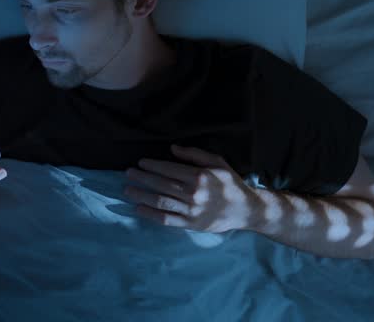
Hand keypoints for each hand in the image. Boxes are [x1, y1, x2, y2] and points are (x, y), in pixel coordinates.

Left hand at [124, 145, 255, 232]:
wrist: (244, 209)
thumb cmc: (230, 182)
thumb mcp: (217, 162)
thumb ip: (194, 154)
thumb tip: (172, 148)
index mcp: (199, 176)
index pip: (168, 169)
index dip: (152, 165)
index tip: (140, 163)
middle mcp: (193, 194)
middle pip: (160, 184)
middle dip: (142, 178)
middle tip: (128, 173)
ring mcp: (190, 211)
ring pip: (159, 202)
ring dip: (141, 195)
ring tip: (128, 189)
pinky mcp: (190, 225)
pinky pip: (166, 219)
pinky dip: (150, 214)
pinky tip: (139, 208)